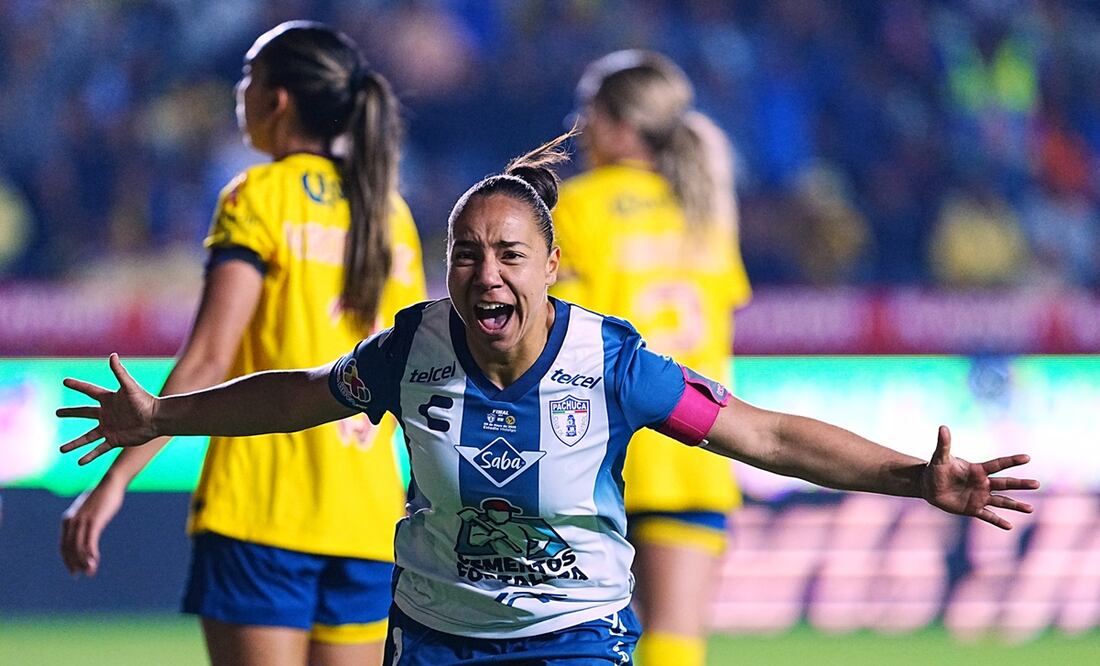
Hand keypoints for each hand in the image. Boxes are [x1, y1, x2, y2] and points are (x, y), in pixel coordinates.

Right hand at [57, 354, 158, 464]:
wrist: (158, 419)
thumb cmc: (145, 401)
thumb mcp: (130, 386)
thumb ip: (119, 372)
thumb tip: (112, 355)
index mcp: (109, 399)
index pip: (89, 390)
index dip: (78, 385)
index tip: (65, 381)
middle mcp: (107, 413)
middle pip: (84, 413)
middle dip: (71, 413)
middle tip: (57, 413)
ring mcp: (109, 428)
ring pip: (87, 437)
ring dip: (75, 443)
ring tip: (61, 449)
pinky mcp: (115, 440)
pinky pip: (99, 449)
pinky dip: (89, 455)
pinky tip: (79, 462)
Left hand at [60, 479, 125, 575]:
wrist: (111, 482)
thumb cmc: (103, 496)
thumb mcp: (89, 510)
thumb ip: (84, 520)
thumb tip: (86, 530)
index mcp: (68, 519)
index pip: (64, 545)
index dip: (68, 560)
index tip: (74, 571)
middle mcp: (72, 521)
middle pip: (69, 548)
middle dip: (75, 563)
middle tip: (82, 574)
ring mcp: (82, 521)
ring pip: (79, 547)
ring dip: (84, 562)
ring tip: (91, 572)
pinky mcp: (94, 521)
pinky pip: (90, 541)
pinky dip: (91, 554)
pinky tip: (95, 561)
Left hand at [920, 425, 1039, 529]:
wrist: (928, 486)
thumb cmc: (935, 470)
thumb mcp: (939, 458)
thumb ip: (943, 444)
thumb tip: (942, 427)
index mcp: (977, 470)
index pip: (998, 464)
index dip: (1012, 460)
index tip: (1027, 457)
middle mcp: (982, 484)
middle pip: (1005, 484)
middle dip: (1020, 484)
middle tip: (1037, 484)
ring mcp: (979, 497)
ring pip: (1001, 501)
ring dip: (1015, 505)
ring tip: (1030, 509)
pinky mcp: (973, 509)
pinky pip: (988, 516)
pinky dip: (998, 521)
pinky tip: (1009, 526)